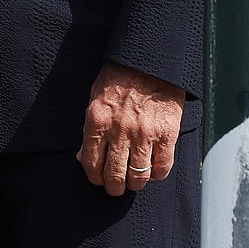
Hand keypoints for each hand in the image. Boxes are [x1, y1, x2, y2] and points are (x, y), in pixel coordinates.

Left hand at [76, 62, 183, 196]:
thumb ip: (89, 129)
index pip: (91, 163)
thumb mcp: (95, 97)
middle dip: (113, 187)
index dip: (95, 177)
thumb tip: (82, 158)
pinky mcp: (167, 134)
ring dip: (135, 183)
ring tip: (134, 180)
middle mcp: (119, 131)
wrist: (151, 60)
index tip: (99, 179)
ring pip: (138, 176)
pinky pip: (162, 167)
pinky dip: (156, 174)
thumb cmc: (120, 76)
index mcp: (97, 120)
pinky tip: (152, 169)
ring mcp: (144, 134)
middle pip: (114, 175)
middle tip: (116, 187)